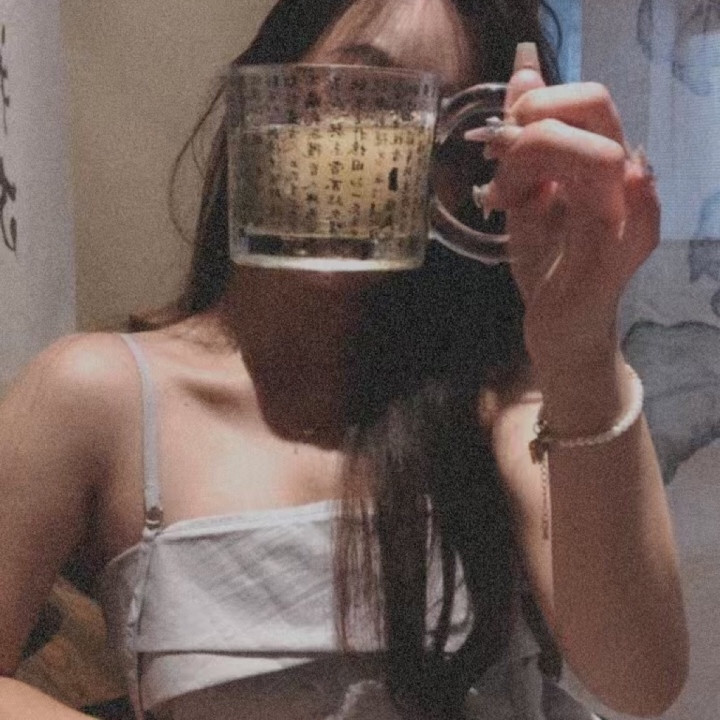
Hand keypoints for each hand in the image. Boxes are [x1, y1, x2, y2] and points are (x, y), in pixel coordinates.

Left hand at [468, 46, 658, 378]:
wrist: (560, 330)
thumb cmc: (548, 265)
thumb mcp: (525, 197)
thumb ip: (523, 143)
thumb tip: (524, 70)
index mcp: (602, 163)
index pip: (584, 99)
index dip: (535, 101)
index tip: (495, 137)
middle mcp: (624, 180)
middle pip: (596, 105)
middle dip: (531, 120)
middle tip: (495, 154)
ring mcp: (628, 215)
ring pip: (595, 151)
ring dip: (530, 161)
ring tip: (499, 194)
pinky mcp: (617, 253)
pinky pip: (611, 206)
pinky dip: (545, 193)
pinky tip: (510, 205)